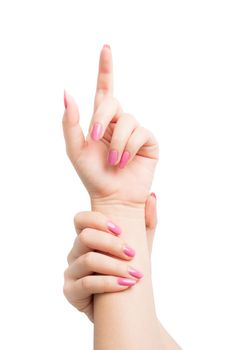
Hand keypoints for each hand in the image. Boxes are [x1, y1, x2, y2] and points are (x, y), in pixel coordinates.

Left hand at [62, 46, 158, 205]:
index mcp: (101, 121)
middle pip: (112, 102)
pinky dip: (129, 147)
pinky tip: (126, 161)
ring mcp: (135, 131)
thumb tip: (67, 92)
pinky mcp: (149, 141)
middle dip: (102, 118)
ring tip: (114, 161)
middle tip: (95, 137)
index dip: (105, 69)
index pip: (104, 90)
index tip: (106, 48)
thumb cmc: (92, 174)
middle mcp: (118, 123)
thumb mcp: (75, 148)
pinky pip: (140, 133)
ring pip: (128, 120)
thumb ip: (70, 122)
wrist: (112, 196)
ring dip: (117, 143)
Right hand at [63, 193, 156, 321]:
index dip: (98, 220)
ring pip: (88, 260)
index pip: (81, 219)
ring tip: (135, 275)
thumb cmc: (131, 268)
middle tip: (131, 253)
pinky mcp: (70, 291)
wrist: (128, 305)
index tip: (120, 230)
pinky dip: (109, 283)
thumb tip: (151, 196)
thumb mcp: (142, 244)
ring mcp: (71, 271)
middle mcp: (76, 251)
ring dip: (115, 266)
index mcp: (89, 237)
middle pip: (85, 237)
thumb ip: (146, 220)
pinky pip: (86, 284)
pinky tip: (125, 286)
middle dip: (111, 244)